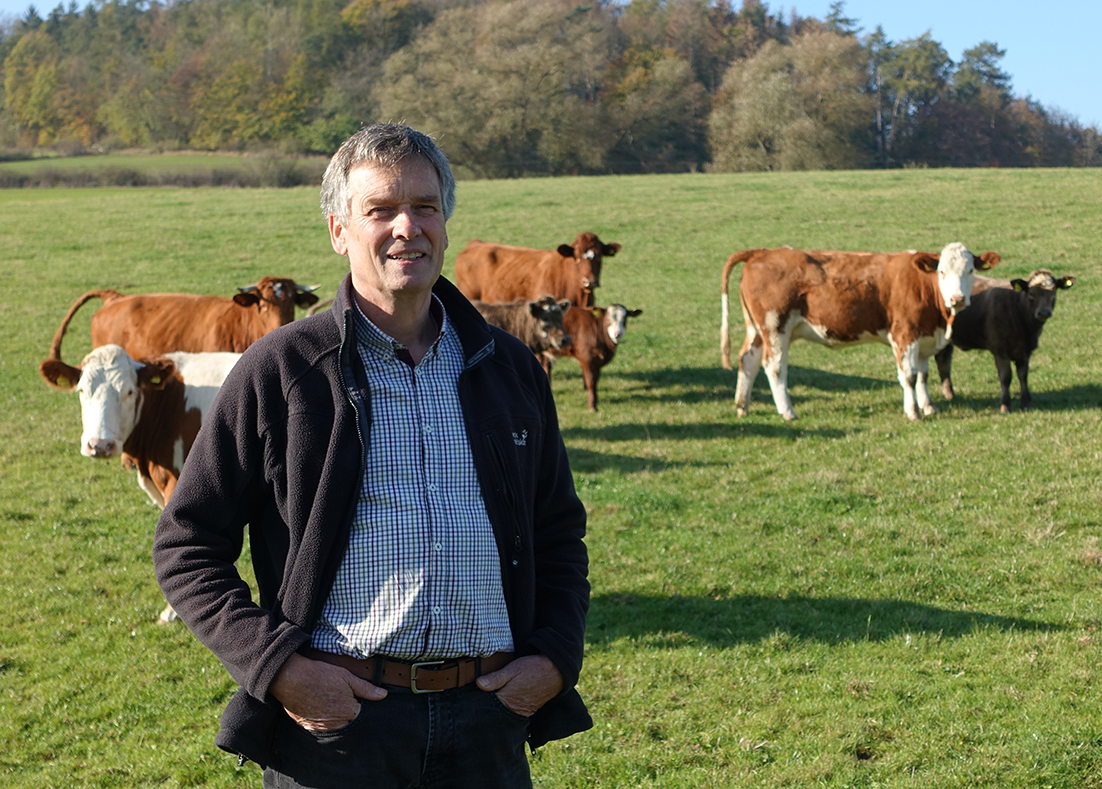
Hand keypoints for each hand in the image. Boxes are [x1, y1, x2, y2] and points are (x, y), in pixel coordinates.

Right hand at [270, 652, 386, 731]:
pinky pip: (321, 726)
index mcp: (349, 712)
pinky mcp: (308, 727)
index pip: (361, 714)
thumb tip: (383, 695)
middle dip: (347, 711)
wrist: (291, 678)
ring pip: (335, 725)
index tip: (353, 695)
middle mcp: (336, 724)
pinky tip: (318, 704)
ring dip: (335, 716)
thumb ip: (366, 689)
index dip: (358, 703)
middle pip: (348, 721)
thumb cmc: (320, 675)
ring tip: (327, 698)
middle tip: (338, 695)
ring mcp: (321, 727)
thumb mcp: (347, 676)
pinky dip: (322, 718)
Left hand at [475, 655, 562, 716]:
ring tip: (488, 700)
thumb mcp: (513, 669)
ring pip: (502, 714)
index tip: (468, 698)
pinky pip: (511, 713)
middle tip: (475, 701)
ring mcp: (521, 712)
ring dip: (495, 708)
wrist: (556, 672)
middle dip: (485, 707)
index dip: (477, 702)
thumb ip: (495, 678)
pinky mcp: (527, 711)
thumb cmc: (533, 668)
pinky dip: (505, 709)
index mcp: (507, 700)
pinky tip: (502, 701)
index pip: (486, 706)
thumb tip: (478, 684)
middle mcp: (513, 710)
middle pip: (493, 713)